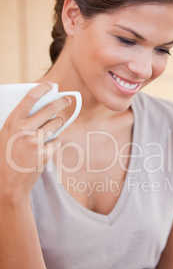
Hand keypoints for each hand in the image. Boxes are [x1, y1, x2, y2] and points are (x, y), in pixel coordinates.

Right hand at [0, 82, 70, 197]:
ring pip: (56, 124)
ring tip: (51, 130)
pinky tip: (46, 148)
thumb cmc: (8, 156)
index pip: (29, 99)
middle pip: (49, 109)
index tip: (51, 85)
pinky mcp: (44, 154)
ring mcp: (34, 142)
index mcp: (12, 122)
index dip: (41, 89)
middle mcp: (23, 130)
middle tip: (68, 99)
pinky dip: (55, 143)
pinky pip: (57, 141)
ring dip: (58, 125)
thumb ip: (21, 121)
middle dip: (61, 102)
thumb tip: (42, 107)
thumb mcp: (7, 135)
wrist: (9, 183)